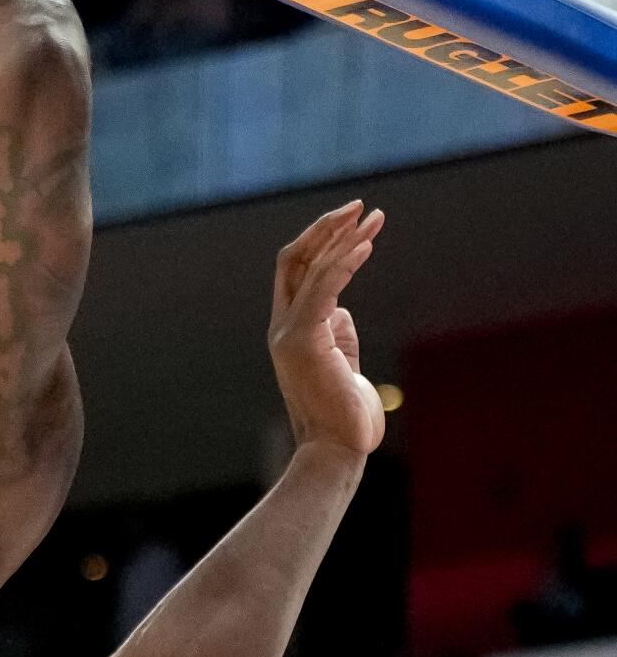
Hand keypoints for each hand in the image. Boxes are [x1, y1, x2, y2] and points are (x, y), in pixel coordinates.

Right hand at [268, 202, 386, 460]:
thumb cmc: (345, 416)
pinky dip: (344, 262)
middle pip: (295, 259)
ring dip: (343, 237)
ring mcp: (289, 333)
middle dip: (327, 227)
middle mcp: (283, 326)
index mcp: (290, 330)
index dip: (323, 242)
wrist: (336, 450)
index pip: (297, 272)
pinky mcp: (303, 339)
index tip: (358, 224)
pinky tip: (366, 245)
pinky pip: (322, 288)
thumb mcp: (343, 363)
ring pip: (310, 267)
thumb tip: (342, 308)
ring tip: (373, 217)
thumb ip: (339, 333)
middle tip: (362, 206)